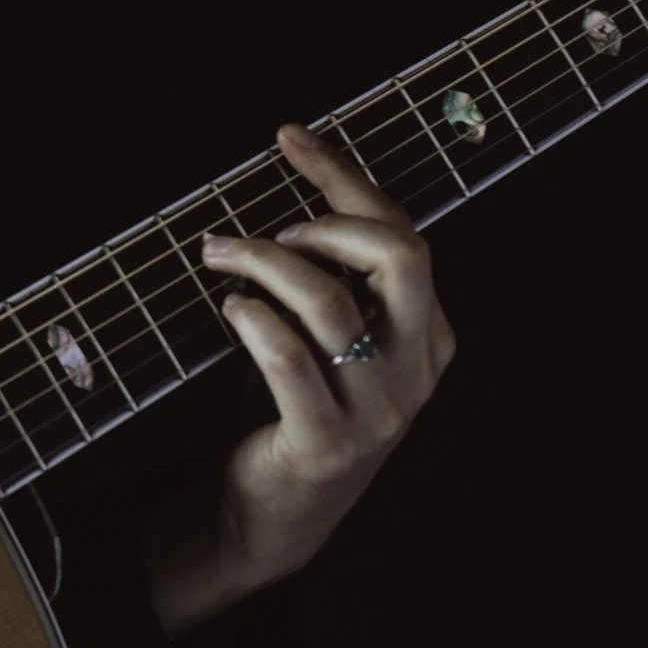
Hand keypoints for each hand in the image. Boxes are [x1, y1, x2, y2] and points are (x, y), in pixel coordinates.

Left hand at [144, 122, 455, 635]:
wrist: (276, 511)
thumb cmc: (295, 403)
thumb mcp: (325, 332)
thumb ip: (328, 269)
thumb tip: (297, 168)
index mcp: (429, 333)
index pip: (401, 232)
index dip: (343, 176)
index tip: (288, 137)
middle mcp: (416, 369)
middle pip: (402, 255)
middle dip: (325, 221)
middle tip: (268, 232)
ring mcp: (377, 410)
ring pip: (328, 300)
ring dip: (261, 261)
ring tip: (218, 255)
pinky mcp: (326, 442)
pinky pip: (290, 361)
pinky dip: (254, 320)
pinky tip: (231, 307)